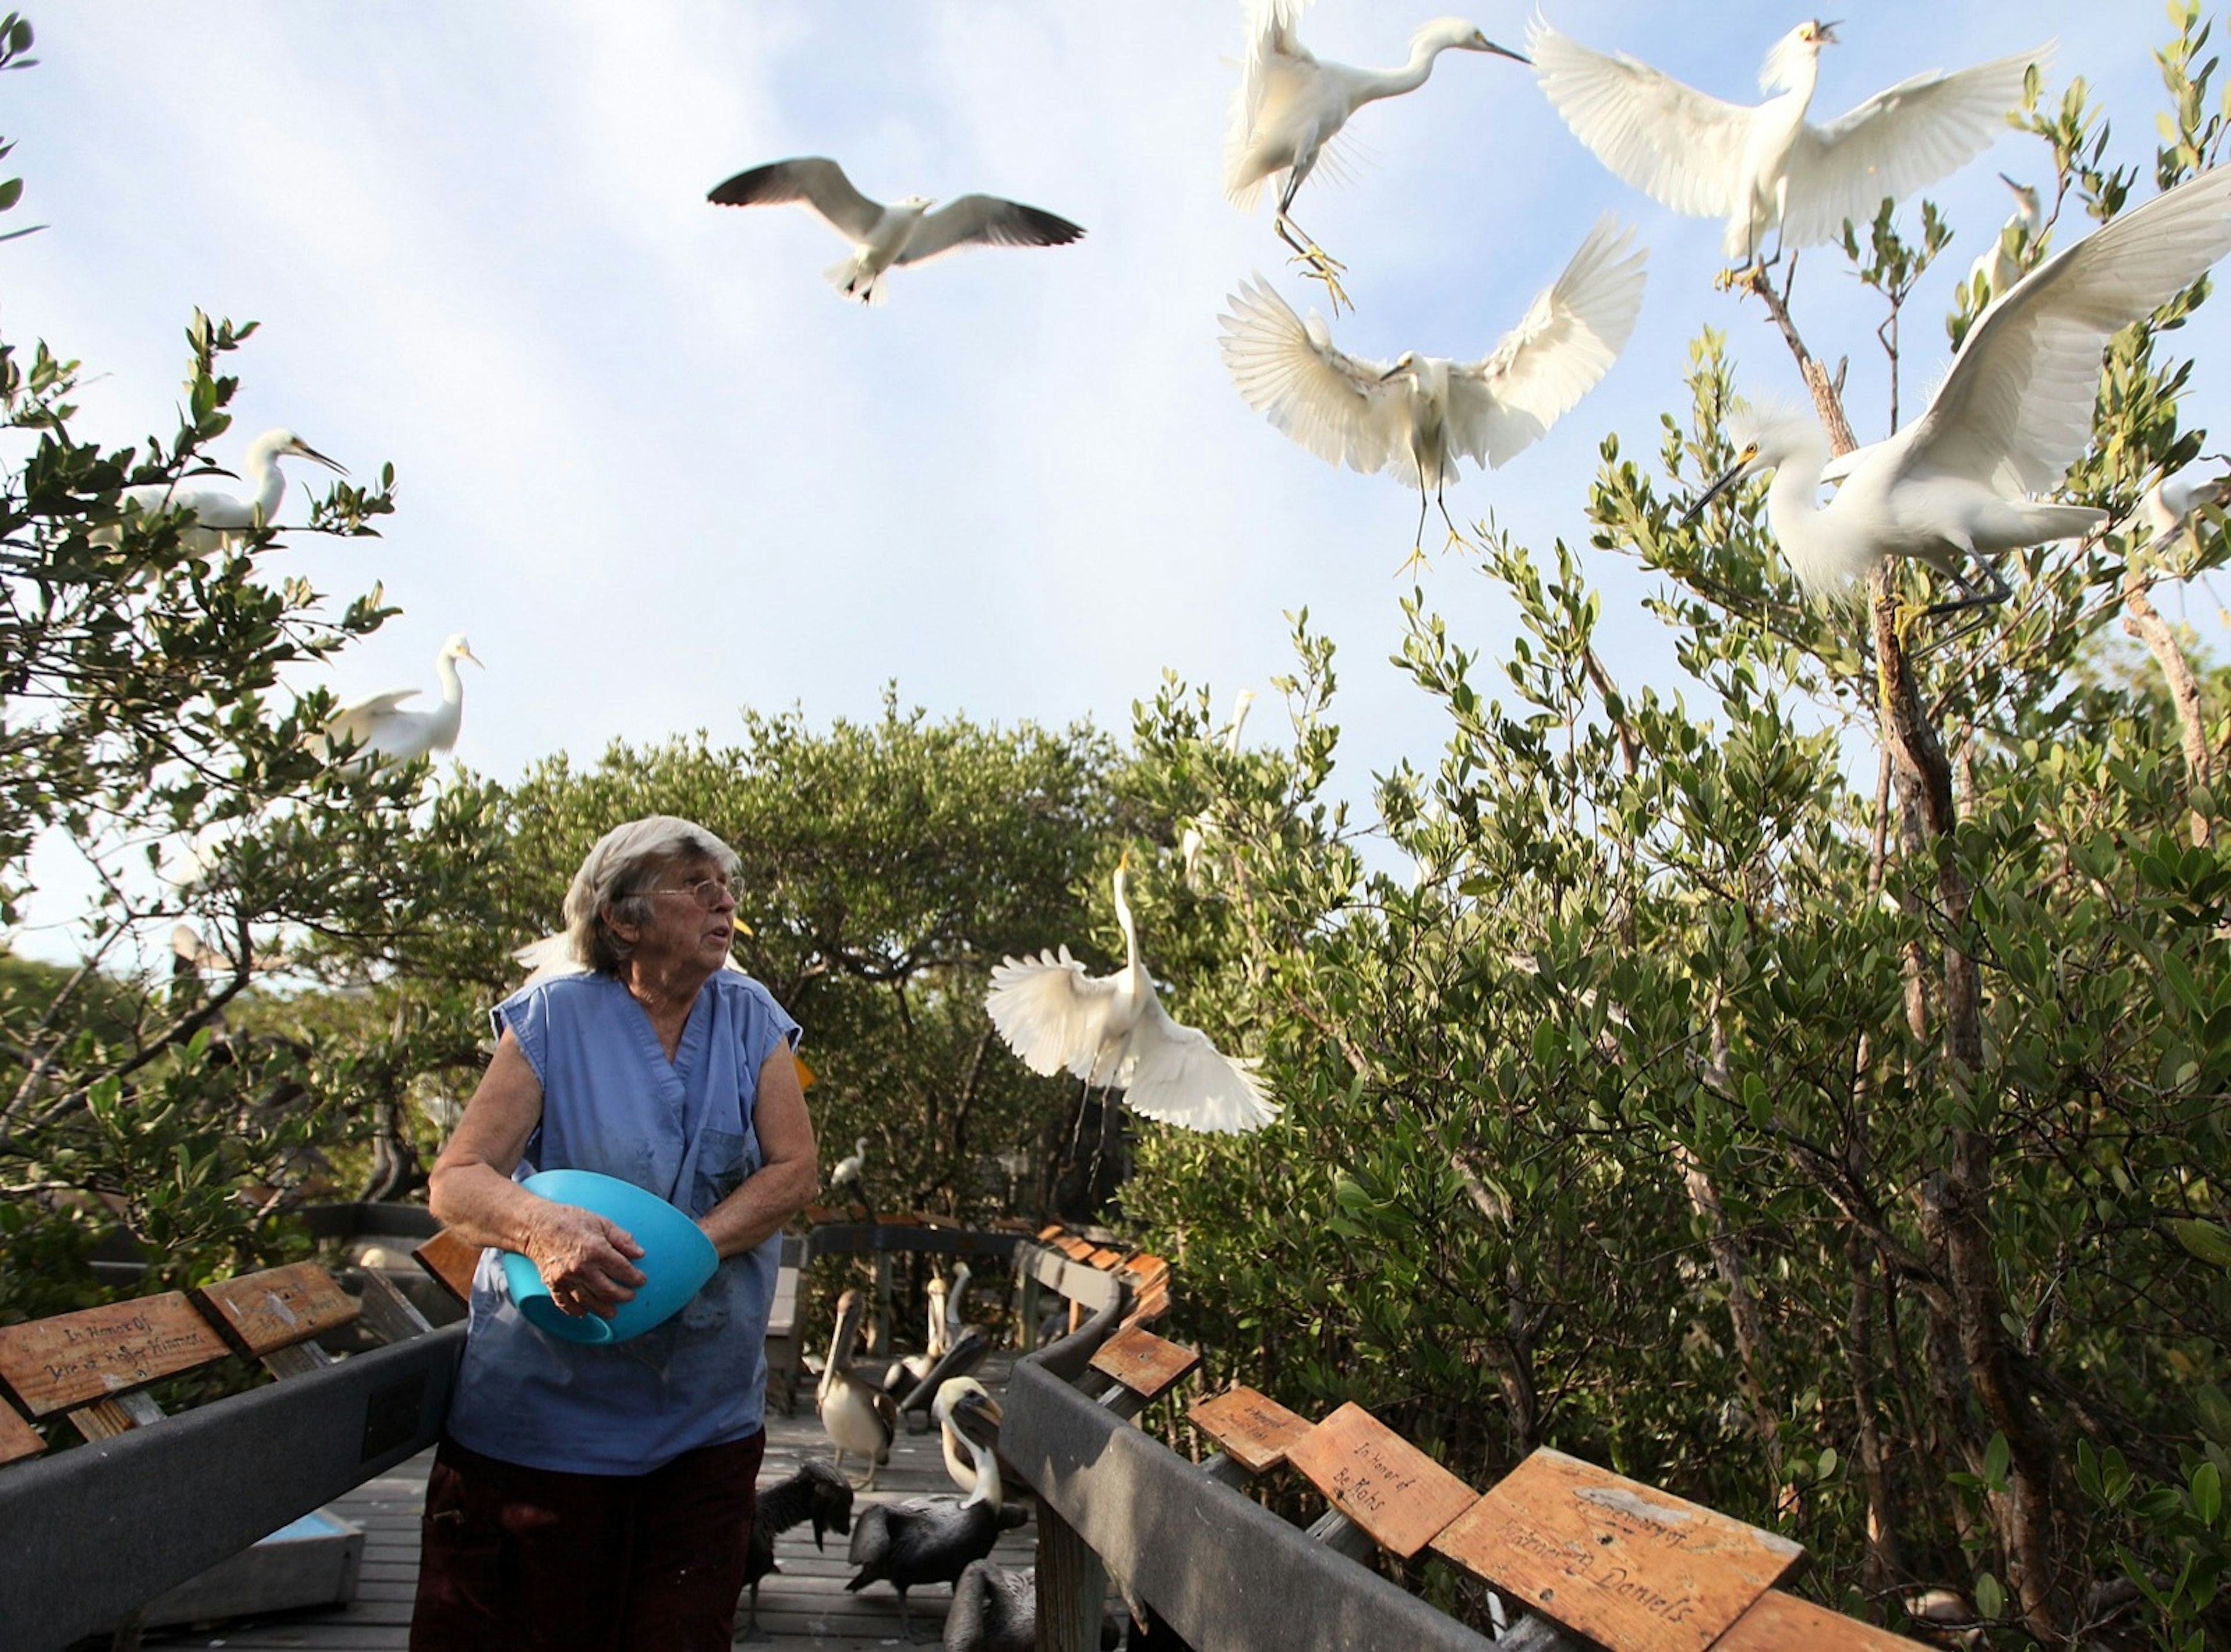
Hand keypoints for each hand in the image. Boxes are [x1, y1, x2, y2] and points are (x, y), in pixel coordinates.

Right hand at [524, 1200, 646, 1318]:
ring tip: (612, 1312)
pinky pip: (565, 1303)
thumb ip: (622, 1239)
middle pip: (607, 1291)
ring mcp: (565, 1278)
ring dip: (603, 1309)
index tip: (641, 1280)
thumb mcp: (601, 1222)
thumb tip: (640, 1254)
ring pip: (588, 1301)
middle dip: (623, 1296)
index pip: (622, 1270)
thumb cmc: (570, 1220)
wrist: (536, 1225)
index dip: (635, 1277)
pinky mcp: (552, 1284)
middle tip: (630, 1296)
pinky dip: (575, 1310)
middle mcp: (581, 1268)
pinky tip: (584, 1313)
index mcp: (596, 1250)